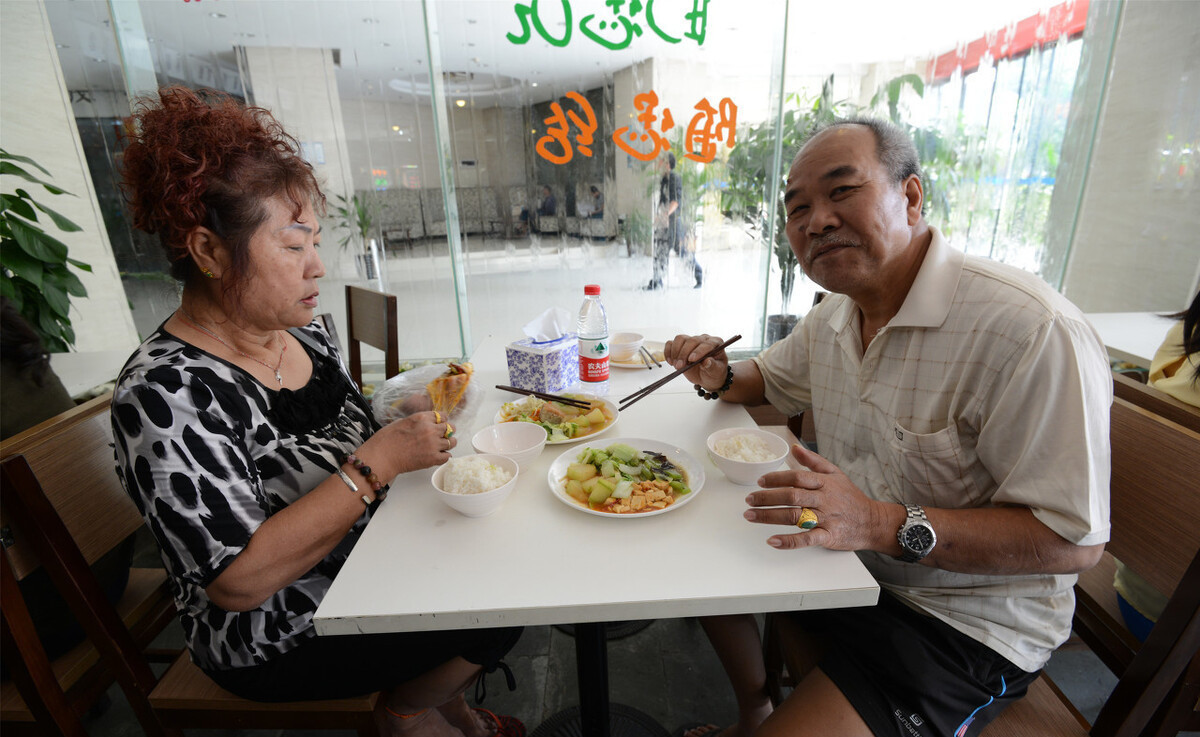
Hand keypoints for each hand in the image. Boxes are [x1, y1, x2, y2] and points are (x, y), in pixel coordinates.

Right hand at [367, 410, 455, 475]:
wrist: (381, 457)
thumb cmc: (386, 440)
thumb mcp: (402, 422)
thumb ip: (417, 422)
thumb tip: (425, 423)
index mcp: (422, 417)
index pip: (443, 415)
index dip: (442, 421)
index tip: (440, 425)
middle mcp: (430, 429)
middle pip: (450, 427)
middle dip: (447, 432)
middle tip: (442, 436)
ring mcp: (433, 444)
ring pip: (452, 442)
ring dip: (447, 444)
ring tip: (440, 447)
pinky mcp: (433, 458)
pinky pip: (448, 456)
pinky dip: (444, 456)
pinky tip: (437, 456)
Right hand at [664, 334, 728, 388]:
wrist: (706, 376)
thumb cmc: (714, 372)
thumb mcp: (716, 372)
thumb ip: (712, 366)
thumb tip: (707, 362)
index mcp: (715, 343)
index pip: (707, 344)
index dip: (699, 351)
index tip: (692, 359)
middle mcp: (703, 339)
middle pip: (691, 341)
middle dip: (684, 354)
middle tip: (680, 366)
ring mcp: (691, 341)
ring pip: (680, 339)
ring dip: (676, 352)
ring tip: (677, 365)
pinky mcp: (681, 345)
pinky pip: (671, 343)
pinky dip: (668, 352)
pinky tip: (671, 361)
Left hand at [743, 445, 887, 550]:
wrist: (873, 521)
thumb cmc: (851, 498)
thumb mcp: (835, 474)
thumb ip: (813, 461)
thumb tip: (793, 447)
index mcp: (824, 483)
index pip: (796, 478)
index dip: (776, 479)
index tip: (760, 482)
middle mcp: (824, 499)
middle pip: (791, 496)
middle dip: (767, 498)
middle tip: (749, 500)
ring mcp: (826, 518)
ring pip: (795, 516)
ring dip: (769, 516)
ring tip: (751, 516)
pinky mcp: (829, 536)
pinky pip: (807, 539)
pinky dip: (789, 541)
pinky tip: (772, 541)